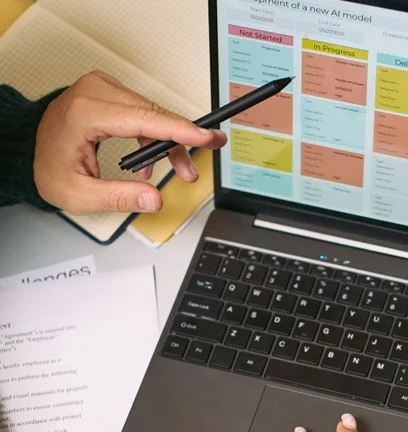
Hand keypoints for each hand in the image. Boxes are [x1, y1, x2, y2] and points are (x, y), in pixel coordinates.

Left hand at [34, 70, 226, 213]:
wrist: (31, 150)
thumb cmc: (50, 168)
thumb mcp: (78, 195)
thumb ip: (118, 198)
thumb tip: (154, 199)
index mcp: (83, 113)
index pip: (142, 118)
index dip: (179, 130)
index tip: (206, 137)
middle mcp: (93, 92)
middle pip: (153, 116)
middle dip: (179, 144)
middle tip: (197, 166)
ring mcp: (102, 88)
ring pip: (154, 113)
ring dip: (168, 142)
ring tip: (179, 169)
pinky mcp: (110, 91)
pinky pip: (145, 111)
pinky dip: (155, 134)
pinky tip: (152, 158)